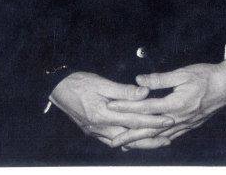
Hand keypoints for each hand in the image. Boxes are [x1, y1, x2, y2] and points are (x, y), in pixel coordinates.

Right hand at [50, 72, 174, 148]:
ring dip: (140, 142)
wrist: (56, 89)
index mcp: (103, 115)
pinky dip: (127, 142)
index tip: (169, 120)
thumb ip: (123, 91)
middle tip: (169, 137)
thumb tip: (144, 93)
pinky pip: (113, 141)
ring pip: (123, 143)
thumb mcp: (101, 82)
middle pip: (131, 138)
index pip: (134, 120)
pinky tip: (134, 140)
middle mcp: (100, 128)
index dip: (153, 121)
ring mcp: (96, 132)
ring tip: (157, 140)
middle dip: (151, 139)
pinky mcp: (93, 132)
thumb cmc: (78, 83)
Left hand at [107, 59, 225, 148]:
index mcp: (175, 104)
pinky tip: (151, 143)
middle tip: (113, 141)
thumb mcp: (182, 73)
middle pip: (149, 129)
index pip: (145, 107)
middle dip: (130, 136)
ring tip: (126, 146)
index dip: (127, 107)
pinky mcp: (190, 125)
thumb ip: (159, 79)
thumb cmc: (206, 76)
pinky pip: (171, 136)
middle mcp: (179, 118)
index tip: (112, 107)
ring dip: (142, 142)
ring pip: (159, 136)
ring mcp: (185, 124)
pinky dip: (158, 141)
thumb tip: (139, 80)